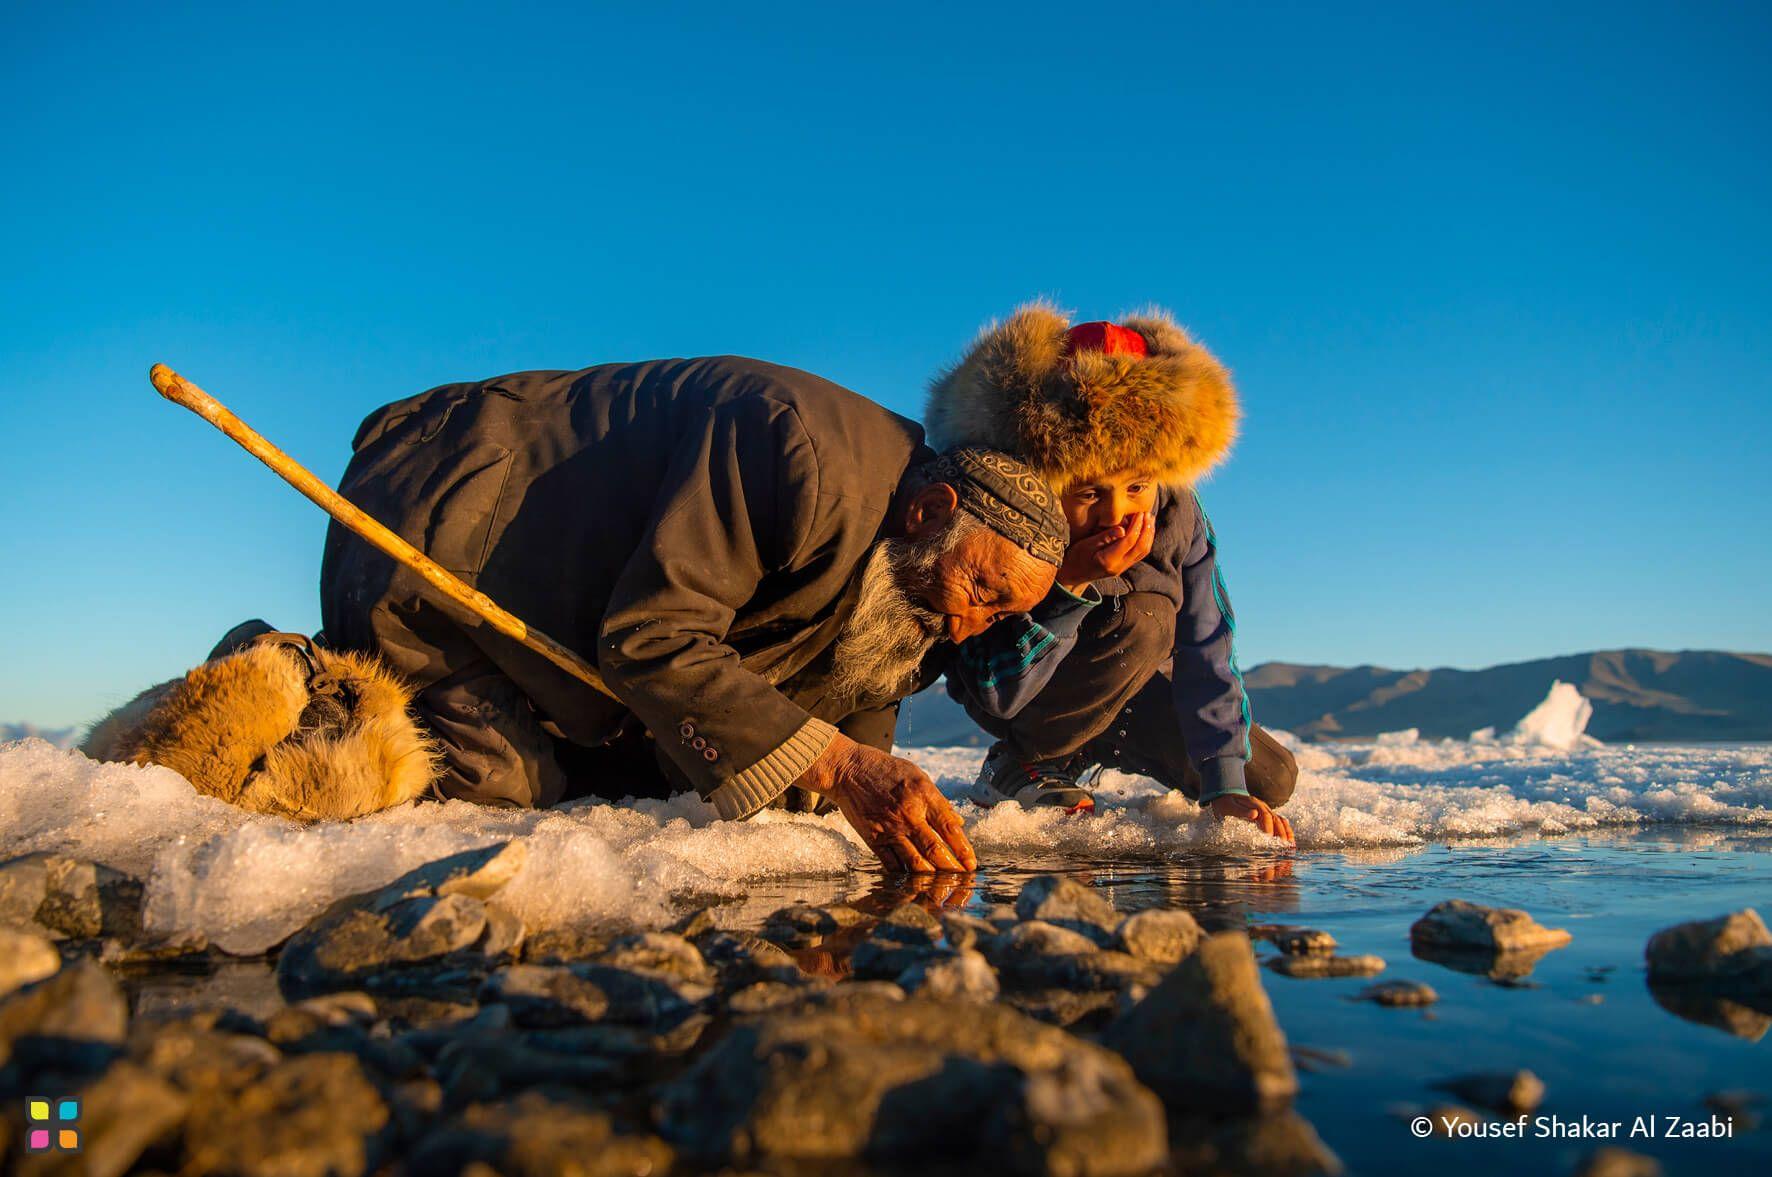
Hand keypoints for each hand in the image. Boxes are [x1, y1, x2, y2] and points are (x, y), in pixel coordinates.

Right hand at [797, 734, 976, 872]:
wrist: (849, 770)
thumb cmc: (887, 771)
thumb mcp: (919, 777)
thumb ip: (939, 801)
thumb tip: (958, 824)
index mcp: (924, 795)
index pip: (949, 827)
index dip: (963, 849)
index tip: (971, 863)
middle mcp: (908, 814)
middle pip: (935, 849)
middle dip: (952, 869)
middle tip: (964, 881)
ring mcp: (890, 829)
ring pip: (915, 862)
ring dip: (932, 878)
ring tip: (943, 887)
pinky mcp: (874, 839)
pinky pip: (892, 864)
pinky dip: (905, 876)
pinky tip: (915, 884)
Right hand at [1057, 511, 1156, 595]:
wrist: (1073, 574)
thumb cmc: (1077, 557)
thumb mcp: (1087, 544)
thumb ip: (1105, 537)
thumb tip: (1122, 528)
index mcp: (1109, 560)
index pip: (1129, 542)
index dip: (1137, 526)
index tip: (1140, 513)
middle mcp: (1119, 566)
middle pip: (1140, 547)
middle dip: (1146, 529)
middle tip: (1147, 514)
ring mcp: (1123, 567)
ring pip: (1142, 551)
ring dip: (1148, 535)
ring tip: (1150, 520)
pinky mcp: (1124, 566)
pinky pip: (1139, 553)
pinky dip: (1145, 540)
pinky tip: (1145, 530)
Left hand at [1209, 794, 1294, 843]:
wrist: (1225, 796)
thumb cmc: (1225, 804)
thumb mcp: (1229, 807)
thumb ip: (1241, 811)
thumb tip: (1255, 814)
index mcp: (1254, 803)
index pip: (1265, 815)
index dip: (1268, 826)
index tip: (1269, 838)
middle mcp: (1262, 806)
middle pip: (1276, 819)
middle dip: (1281, 832)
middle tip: (1284, 846)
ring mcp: (1266, 811)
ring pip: (1280, 821)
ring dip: (1287, 832)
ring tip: (1291, 845)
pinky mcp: (1267, 816)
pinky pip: (1280, 822)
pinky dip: (1286, 831)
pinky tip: (1289, 841)